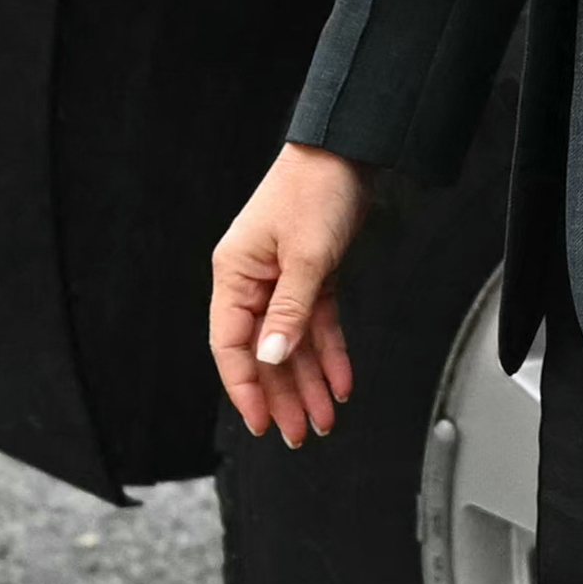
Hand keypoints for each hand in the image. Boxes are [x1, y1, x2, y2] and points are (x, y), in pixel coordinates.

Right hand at [208, 144, 365, 447]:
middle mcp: (254, 281)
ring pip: (292, 343)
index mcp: (235, 276)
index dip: (246, 388)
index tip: (262, 422)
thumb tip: (270, 359)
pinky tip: (341, 382)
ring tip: (322, 420)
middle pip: (265, 352)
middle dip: (283, 396)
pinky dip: (330, 352)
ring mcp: (283, 279)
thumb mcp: (305, 255)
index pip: (232, 346)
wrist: (350, 149)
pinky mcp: (313, 273)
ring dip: (308, 382)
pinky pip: (318, 323)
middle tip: (298, 434)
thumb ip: (288, 311)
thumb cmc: (316, 189)